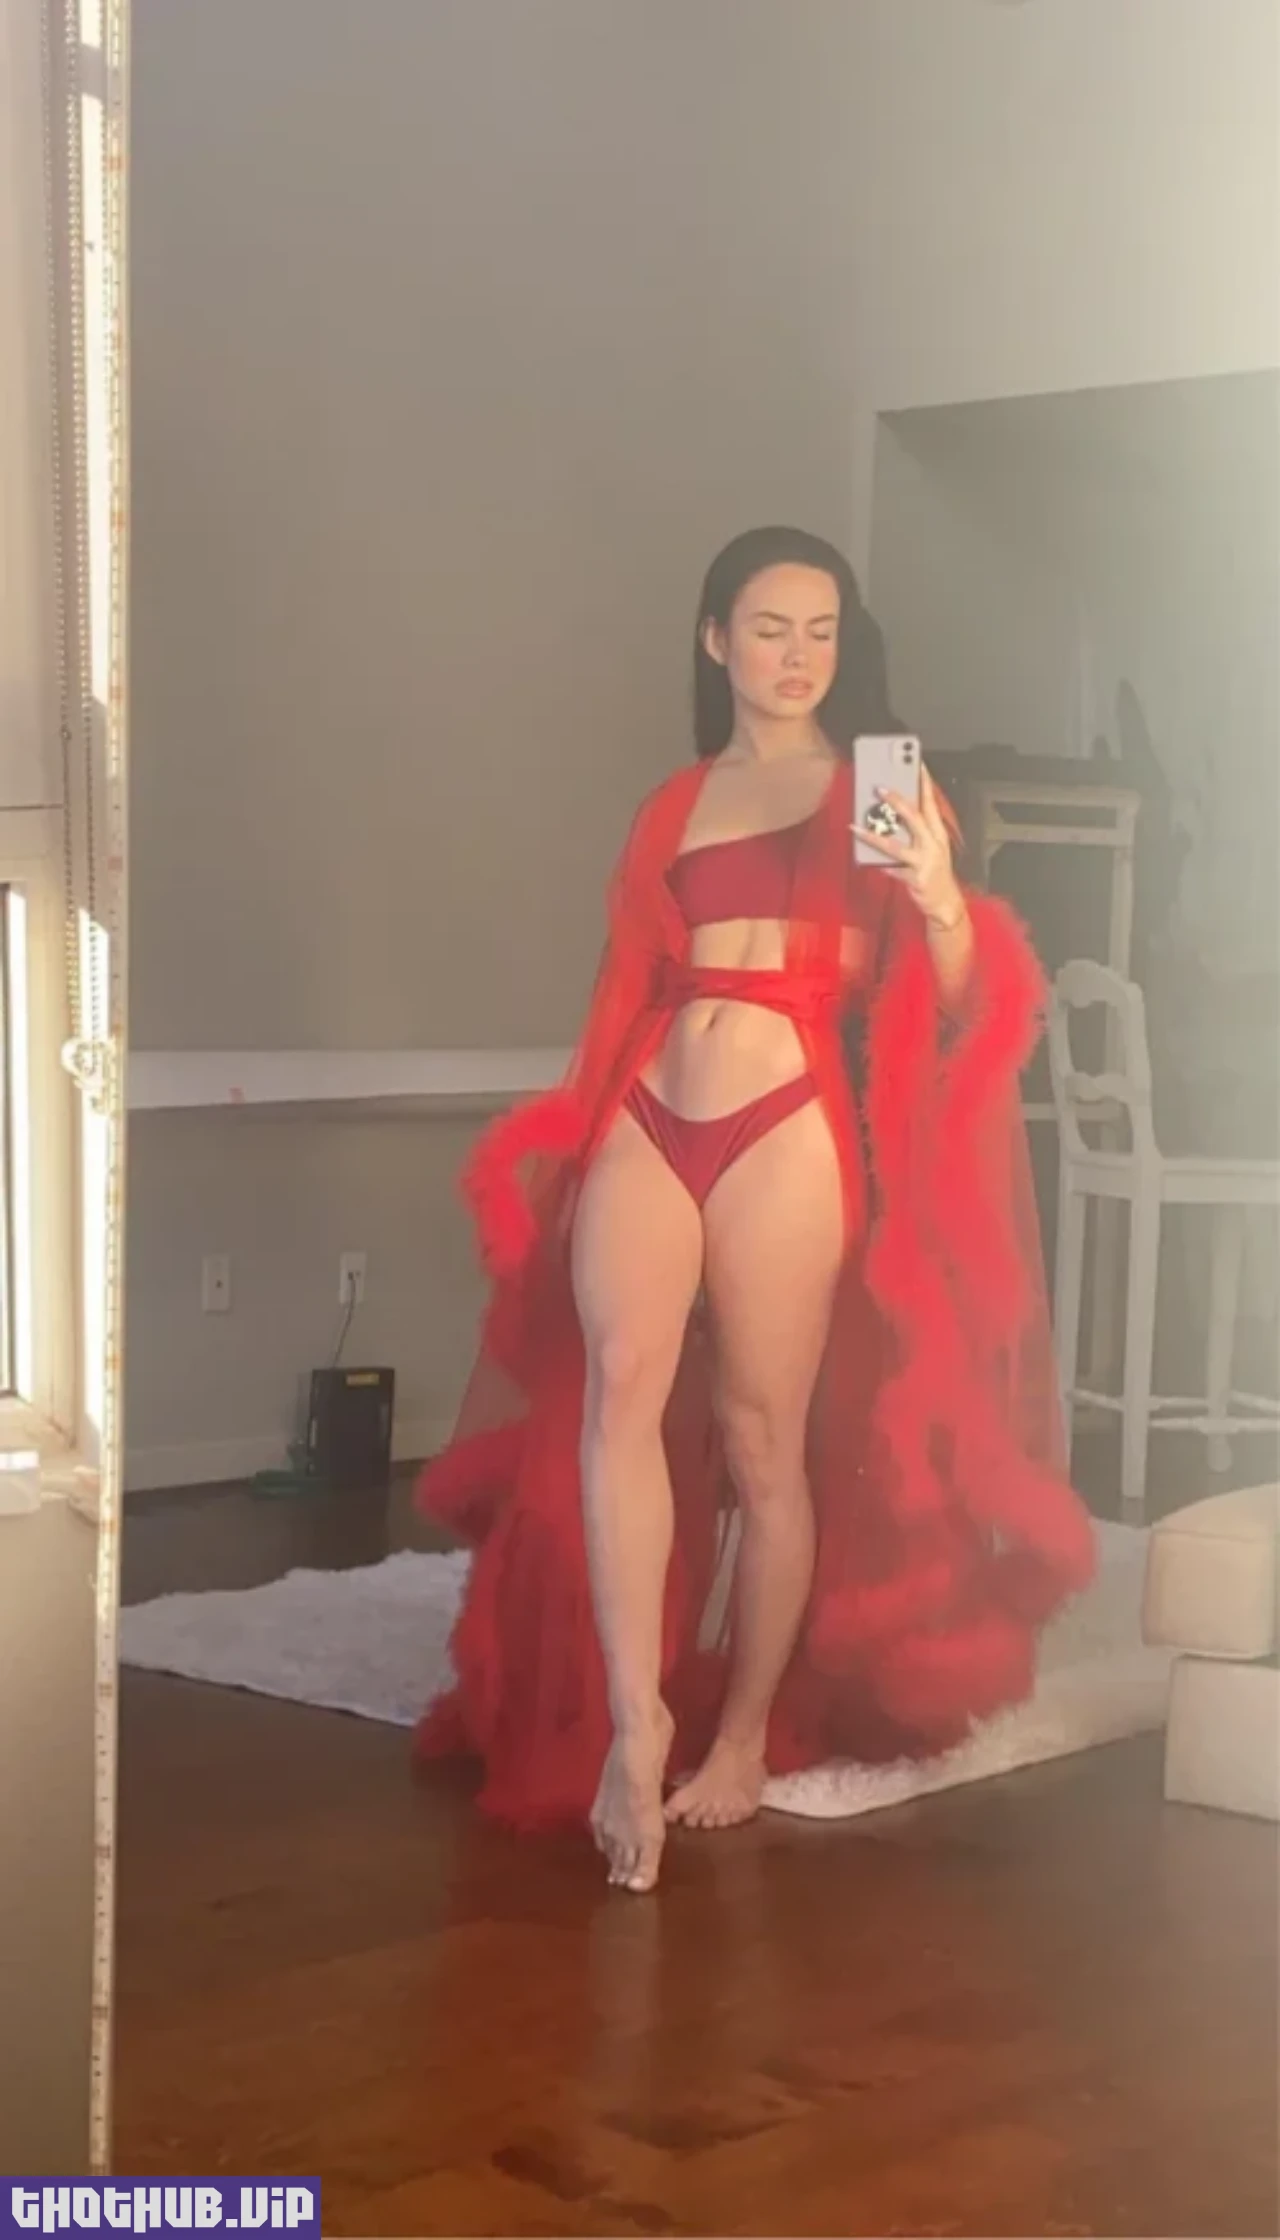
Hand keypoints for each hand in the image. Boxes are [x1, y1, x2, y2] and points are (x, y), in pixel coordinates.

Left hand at [853, 767, 966, 928]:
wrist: (945, 902)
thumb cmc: (934, 871)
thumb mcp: (931, 848)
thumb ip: (915, 832)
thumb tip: (890, 815)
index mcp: (938, 833)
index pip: (931, 803)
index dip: (924, 783)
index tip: (917, 764)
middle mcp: (933, 844)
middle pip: (915, 817)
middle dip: (897, 801)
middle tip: (879, 788)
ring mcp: (924, 862)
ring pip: (896, 845)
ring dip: (874, 836)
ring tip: (856, 827)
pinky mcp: (914, 878)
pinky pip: (891, 869)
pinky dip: (878, 864)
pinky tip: (865, 859)